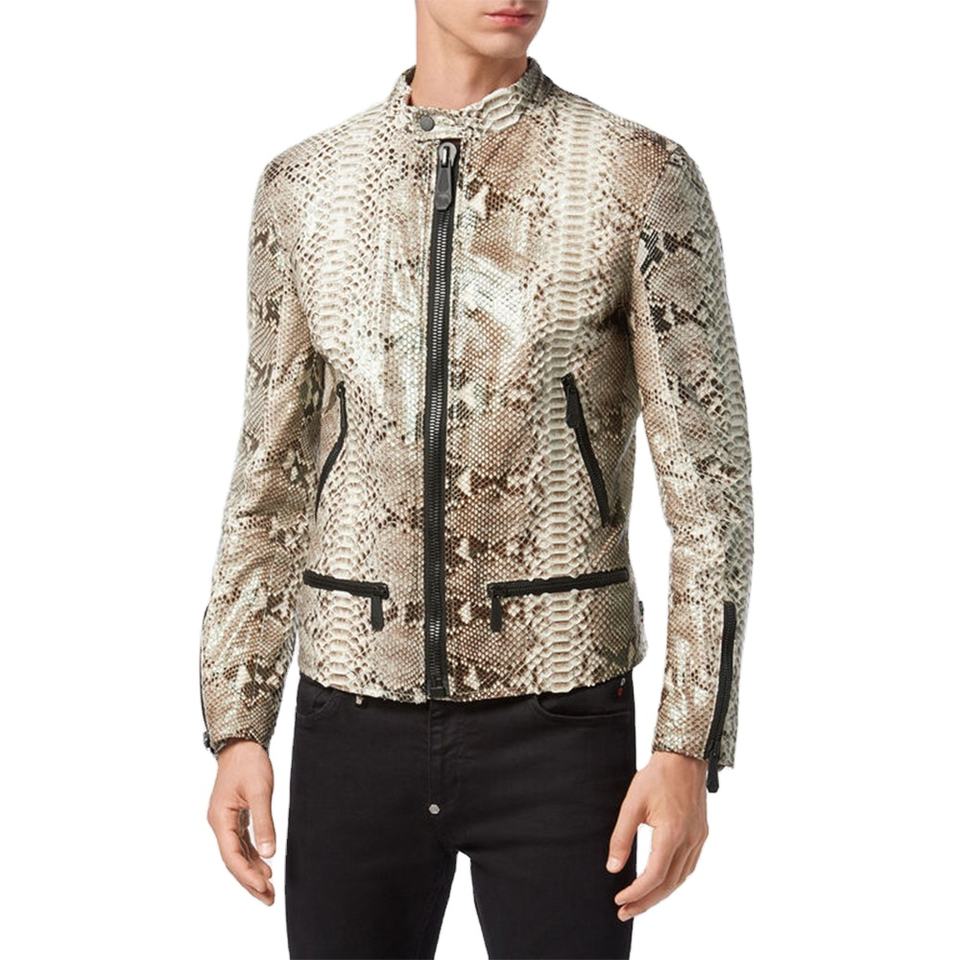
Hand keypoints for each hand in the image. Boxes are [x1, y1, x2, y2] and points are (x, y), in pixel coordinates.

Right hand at [206, 738, 276, 904]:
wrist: (242, 743)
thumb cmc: (249, 763)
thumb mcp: (260, 792)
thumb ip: (263, 822)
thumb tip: (269, 854)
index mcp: (220, 819)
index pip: (232, 856)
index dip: (247, 875)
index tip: (264, 888)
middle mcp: (219, 823)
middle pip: (233, 860)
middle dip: (249, 882)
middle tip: (268, 899)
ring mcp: (225, 821)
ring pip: (237, 854)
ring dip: (251, 872)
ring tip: (268, 890)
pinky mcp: (234, 816)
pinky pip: (241, 843)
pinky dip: (252, 856)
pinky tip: (265, 867)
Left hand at [606, 751, 708, 919]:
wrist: (684, 757)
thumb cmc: (657, 776)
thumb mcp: (632, 804)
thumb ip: (621, 837)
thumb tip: (613, 867)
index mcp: (672, 833)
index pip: (655, 875)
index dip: (637, 893)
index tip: (619, 900)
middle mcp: (689, 840)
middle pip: (668, 883)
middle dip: (646, 901)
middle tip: (625, 911)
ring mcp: (698, 838)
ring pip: (681, 878)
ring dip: (661, 894)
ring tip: (640, 902)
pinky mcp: (701, 834)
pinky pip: (689, 866)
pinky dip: (674, 879)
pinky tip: (662, 882)